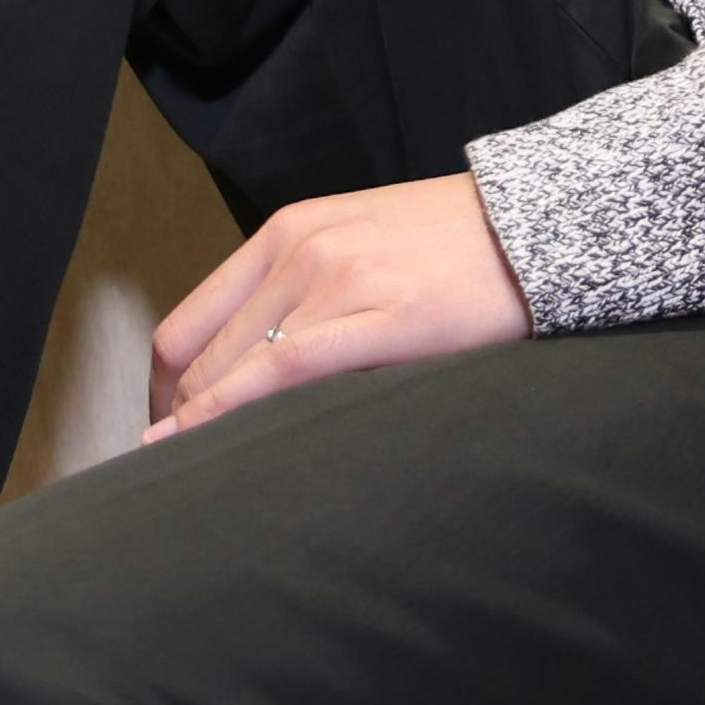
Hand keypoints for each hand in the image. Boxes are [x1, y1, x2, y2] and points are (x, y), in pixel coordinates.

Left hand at [142, 174, 531, 438]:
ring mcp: (341, 279)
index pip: (187, 325)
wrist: (541, 225)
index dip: (163, 393)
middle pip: (200, 356)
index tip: (166, 436)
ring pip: (234, 366)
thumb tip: (252, 363)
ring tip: (195, 478)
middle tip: (178, 474)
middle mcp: (301, 250)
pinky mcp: (386, 316)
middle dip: (177, 423)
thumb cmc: (455, 246)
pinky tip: (205, 443)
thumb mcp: (359, 244)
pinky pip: (284, 368)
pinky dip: (230, 410)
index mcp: (288, 232)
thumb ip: (302, 289)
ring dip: (203, 427)